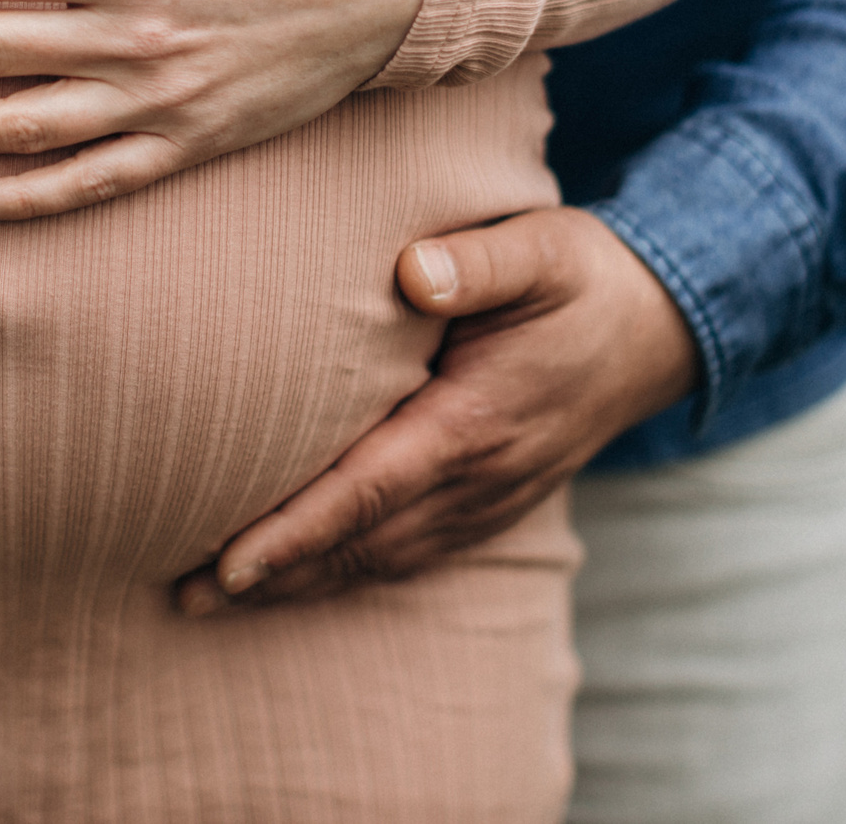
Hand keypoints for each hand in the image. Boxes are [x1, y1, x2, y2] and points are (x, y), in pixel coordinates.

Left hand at [172, 207, 696, 613]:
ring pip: (384, 560)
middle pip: (362, 545)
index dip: (296, 533)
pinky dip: (351, 573)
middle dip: (274, 577)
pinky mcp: (496, 503)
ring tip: (215, 598)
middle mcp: (483, 478)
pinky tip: (299, 578)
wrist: (663, 325)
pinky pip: (412, 555)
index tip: (229, 566)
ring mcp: (493, 500)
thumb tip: (414, 273)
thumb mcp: (541, 248)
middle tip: (182, 594)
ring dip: (304, 584)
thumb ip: (478, 263)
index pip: (369, 489)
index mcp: (478, 421)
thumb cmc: (583, 275)